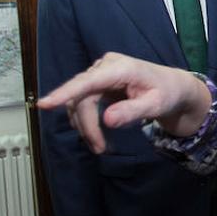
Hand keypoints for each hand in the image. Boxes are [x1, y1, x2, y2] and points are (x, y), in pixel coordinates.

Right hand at [37, 52, 208, 152]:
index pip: (87, 82)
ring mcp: (99, 73)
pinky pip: (82, 102)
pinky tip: (97, 135)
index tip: (44, 104)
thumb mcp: (156, 105)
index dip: (64, 93)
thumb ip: (132, 111)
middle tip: (99, 149)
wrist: (172, 87)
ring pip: (78, 102)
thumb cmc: (167, 94)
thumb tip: (108, 120)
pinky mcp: (97, 82)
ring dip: (84, 126)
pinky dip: (86, 121)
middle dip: (87, 125)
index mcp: (120, 68)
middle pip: (81, 97)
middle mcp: (105, 66)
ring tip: (99, 146)